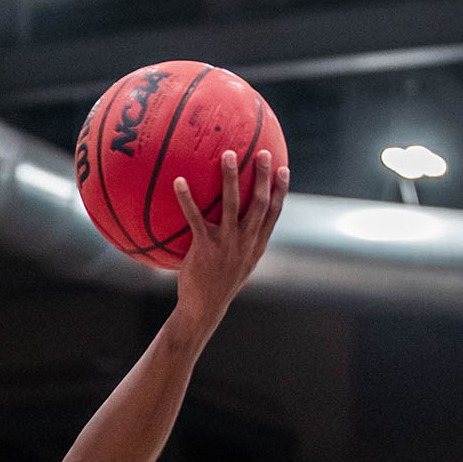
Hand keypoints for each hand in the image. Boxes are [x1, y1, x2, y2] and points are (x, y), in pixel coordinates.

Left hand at [173, 149, 288, 323]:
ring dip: (231, 177)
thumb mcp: (238, 265)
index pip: (274, 213)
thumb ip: (241, 243)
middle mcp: (246, 241)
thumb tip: (236, 224)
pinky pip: (195, 217)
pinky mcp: (206, 247)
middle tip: (262, 153)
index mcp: (256, 245)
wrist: (204, 308)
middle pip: (260, 203)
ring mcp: (227, 244)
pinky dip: (187, 198)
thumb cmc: (217, 284)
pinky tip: (178, 181)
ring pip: (232, 204)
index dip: (281, 190)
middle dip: (263, 176)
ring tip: (227, 154)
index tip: (284, 168)